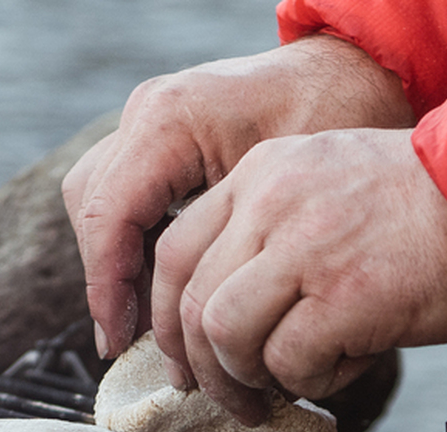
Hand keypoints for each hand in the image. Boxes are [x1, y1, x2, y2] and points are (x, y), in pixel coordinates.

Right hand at [63, 36, 413, 361]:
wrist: (353, 73)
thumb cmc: (335, 120)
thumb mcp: (287, 190)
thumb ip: (231, 246)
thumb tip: (197, 327)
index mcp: (170, 119)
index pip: (109, 216)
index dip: (107, 289)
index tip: (118, 343)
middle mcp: (148, 112)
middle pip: (93, 210)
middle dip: (107, 282)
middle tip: (132, 344)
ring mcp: (150, 122)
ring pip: (100, 204)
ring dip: (117, 267)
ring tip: (147, 329)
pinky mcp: (161, 139)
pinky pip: (127, 196)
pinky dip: (136, 246)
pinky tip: (165, 292)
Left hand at [150, 127, 446, 420]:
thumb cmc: (420, 209)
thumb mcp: (325, 186)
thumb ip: (269, 237)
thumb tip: (226, 324)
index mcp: (260, 174)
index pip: (174, 252)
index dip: (167, 320)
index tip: (184, 359)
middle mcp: (273, 202)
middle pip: (192, 301)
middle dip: (203, 368)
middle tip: (232, 399)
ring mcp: (308, 247)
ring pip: (226, 334)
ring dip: (246, 380)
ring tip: (281, 391)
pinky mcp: (346, 296)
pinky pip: (289, 362)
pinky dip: (307, 382)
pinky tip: (339, 368)